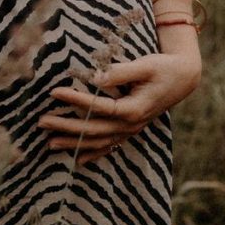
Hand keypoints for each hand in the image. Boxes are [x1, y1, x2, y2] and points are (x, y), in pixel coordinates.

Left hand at [38, 50, 201, 164]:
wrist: (183, 78)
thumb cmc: (162, 68)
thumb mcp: (145, 65)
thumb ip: (120, 72)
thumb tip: (95, 78)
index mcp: (133, 109)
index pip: (98, 107)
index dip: (75, 100)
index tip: (54, 91)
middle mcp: (131, 124)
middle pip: (93, 130)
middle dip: (66, 127)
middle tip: (41, 122)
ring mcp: (131, 130)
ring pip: (99, 142)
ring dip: (74, 144)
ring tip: (50, 144)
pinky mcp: (130, 129)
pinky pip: (110, 146)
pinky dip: (93, 153)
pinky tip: (78, 160)